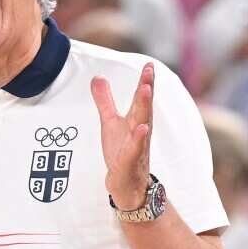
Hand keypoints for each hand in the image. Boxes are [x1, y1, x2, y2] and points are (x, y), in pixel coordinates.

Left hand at [90, 63, 153, 210]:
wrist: (127, 184)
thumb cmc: (121, 151)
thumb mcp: (110, 122)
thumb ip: (104, 100)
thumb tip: (98, 76)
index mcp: (135, 120)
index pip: (140, 98)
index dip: (144, 81)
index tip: (149, 64)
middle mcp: (140, 131)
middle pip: (144, 107)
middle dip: (147, 88)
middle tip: (149, 72)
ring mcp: (138, 147)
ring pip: (142, 125)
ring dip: (144, 108)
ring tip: (145, 90)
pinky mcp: (130, 162)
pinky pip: (135, 150)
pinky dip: (138, 139)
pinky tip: (142, 128)